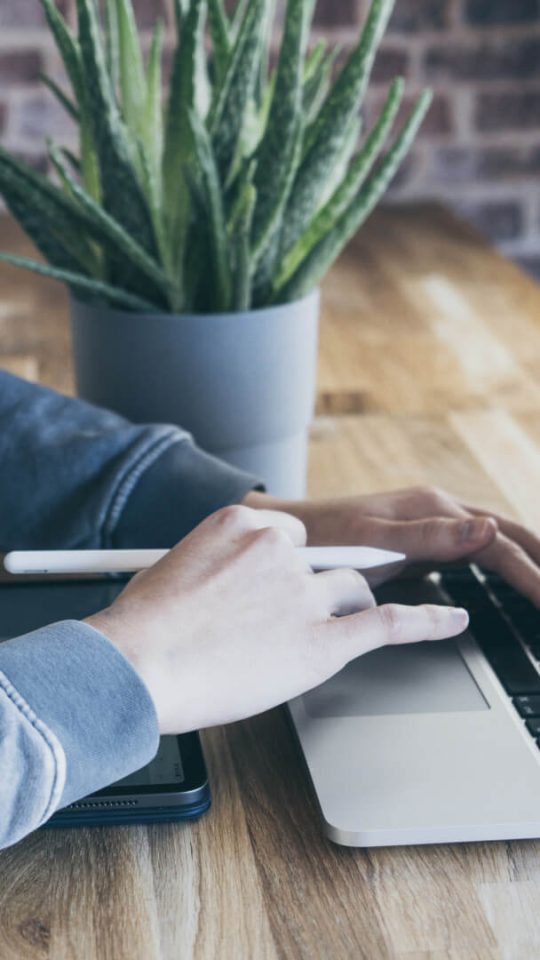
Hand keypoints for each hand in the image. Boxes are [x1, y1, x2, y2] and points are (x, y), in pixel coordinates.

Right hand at [85, 505, 467, 733]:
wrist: (136, 665)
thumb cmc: (143, 627)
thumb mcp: (174, 569)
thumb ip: (216, 566)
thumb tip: (227, 585)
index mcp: (242, 524)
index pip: (292, 537)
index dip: (289, 567)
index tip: (281, 585)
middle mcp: (280, 551)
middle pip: (325, 563)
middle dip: (318, 586)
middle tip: (302, 610)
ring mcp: (303, 594)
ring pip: (349, 591)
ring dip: (344, 608)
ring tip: (328, 629)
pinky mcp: (320, 641)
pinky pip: (388, 622)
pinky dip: (427, 620)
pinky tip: (450, 619)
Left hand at [243, 486, 539, 605]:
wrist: (281, 534)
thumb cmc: (319, 537)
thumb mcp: (372, 537)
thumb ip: (429, 536)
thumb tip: (489, 532)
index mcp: (435, 508)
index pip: (504, 544)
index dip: (536, 575)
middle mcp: (441, 511)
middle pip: (512, 536)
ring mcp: (433, 526)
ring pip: (498, 544)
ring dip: (532, 563)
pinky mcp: (423, 544)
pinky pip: (476, 556)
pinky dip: (504, 570)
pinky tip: (514, 585)